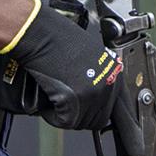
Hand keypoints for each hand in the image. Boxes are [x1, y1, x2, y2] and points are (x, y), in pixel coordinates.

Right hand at [2, 0, 127, 130]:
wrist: (40, 33)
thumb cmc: (58, 38)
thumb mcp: (90, 54)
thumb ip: (97, 75)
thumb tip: (93, 93)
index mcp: (113, 73)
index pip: (115, 107)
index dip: (98, 111)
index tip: (88, 112)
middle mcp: (107, 84)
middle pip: (98, 118)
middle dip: (80, 116)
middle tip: (64, 107)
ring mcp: (92, 93)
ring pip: (81, 122)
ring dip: (65, 116)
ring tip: (54, 102)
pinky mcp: (74, 101)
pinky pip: (64, 121)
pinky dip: (52, 116)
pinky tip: (47, 104)